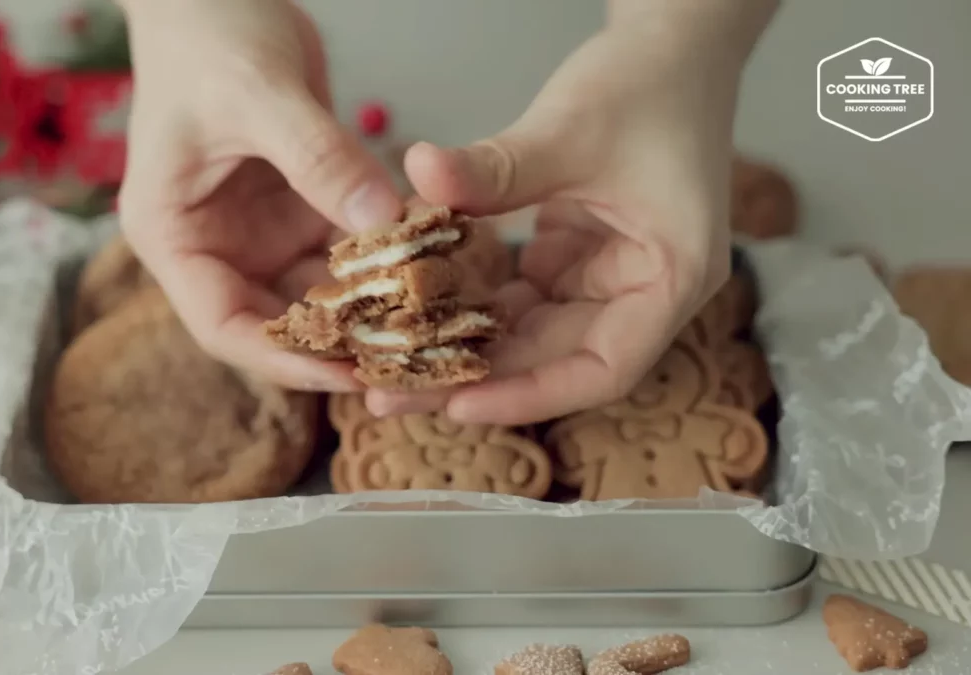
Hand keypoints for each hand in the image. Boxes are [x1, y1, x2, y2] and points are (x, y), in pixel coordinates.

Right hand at [117, 0, 402, 390]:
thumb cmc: (209, 37)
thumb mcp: (261, 95)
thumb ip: (320, 160)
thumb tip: (382, 225)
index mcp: (173, 234)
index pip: (222, 324)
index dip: (282, 358)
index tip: (345, 371)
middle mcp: (214, 245)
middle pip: (274, 321)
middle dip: (337, 343)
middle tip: (406, 357)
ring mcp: (258, 231)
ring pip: (317, 292)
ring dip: (367, 307)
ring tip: (426, 324)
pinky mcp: (296, 210)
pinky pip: (343, 252)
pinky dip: (380, 262)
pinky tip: (427, 269)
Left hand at [368, 1, 777, 424]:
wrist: (671, 45)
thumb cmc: (647, 83)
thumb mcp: (570, 128)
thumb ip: (496, 166)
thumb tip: (420, 174)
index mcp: (672, 279)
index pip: (603, 368)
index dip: (531, 395)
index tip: (459, 404)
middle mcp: (644, 292)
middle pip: (556, 360)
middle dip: (475, 378)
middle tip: (391, 392)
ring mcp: (609, 277)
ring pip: (531, 335)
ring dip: (465, 346)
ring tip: (390, 362)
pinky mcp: (577, 258)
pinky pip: (520, 298)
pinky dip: (473, 303)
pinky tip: (416, 311)